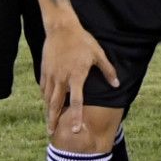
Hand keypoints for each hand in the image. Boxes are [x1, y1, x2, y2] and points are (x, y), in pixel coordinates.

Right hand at [40, 21, 117, 136]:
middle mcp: (62, 78)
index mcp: (76, 76)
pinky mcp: (44, 70)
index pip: (76, 102)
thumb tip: (117, 84)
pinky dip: (45, 96)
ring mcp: (52, 75)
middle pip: (55, 104)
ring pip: (47, 97)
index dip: (75, 116)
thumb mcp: (98, 54)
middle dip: (52, 120)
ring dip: (48, 110)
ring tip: (48, 121)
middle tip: (51, 132)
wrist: (61, 28)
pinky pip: (43, 87)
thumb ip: (108, 70)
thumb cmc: (82, 41)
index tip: (74, 129)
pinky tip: (46, 102)